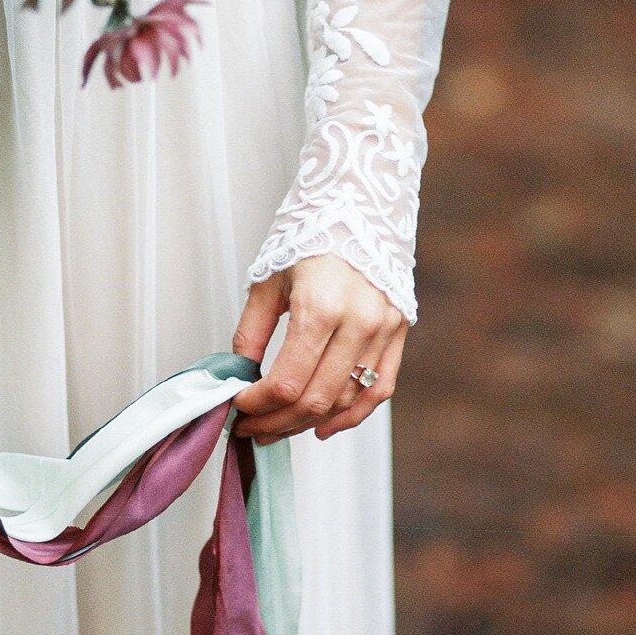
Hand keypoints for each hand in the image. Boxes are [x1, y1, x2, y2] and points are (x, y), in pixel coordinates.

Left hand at [229, 254, 404, 443]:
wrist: (360, 205)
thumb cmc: (310, 237)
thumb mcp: (268, 281)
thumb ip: (251, 332)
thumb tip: (238, 375)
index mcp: (320, 307)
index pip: (285, 382)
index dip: (256, 405)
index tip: (237, 407)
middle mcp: (358, 322)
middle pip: (315, 400)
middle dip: (276, 423)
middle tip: (252, 429)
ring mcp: (384, 329)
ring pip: (345, 400)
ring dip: (307, 423)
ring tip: (278, 428)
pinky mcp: (398, 332)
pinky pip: (379, 389)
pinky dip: (352, 416)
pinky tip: (323, 427)